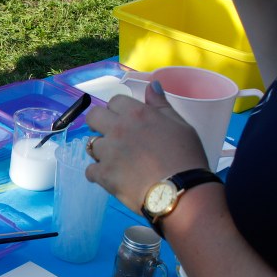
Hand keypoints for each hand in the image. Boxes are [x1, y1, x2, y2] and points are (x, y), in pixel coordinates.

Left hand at [84, 83, 207, 213]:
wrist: (181, 192)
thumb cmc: (186, 157)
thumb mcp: (180, 125)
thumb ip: (161, 105)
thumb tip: (151, 85)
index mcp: (137, 114)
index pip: (114, 101)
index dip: (118, 110)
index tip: (125, 120)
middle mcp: (118, 129)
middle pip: (93, 117)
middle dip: (99, 124)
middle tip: (112, 136)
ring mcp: (108, 152)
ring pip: (91, 145)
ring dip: (101, 151)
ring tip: (117, 161)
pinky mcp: (103, 174)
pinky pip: (90, 170)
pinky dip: (98, 174)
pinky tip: (112, 178)